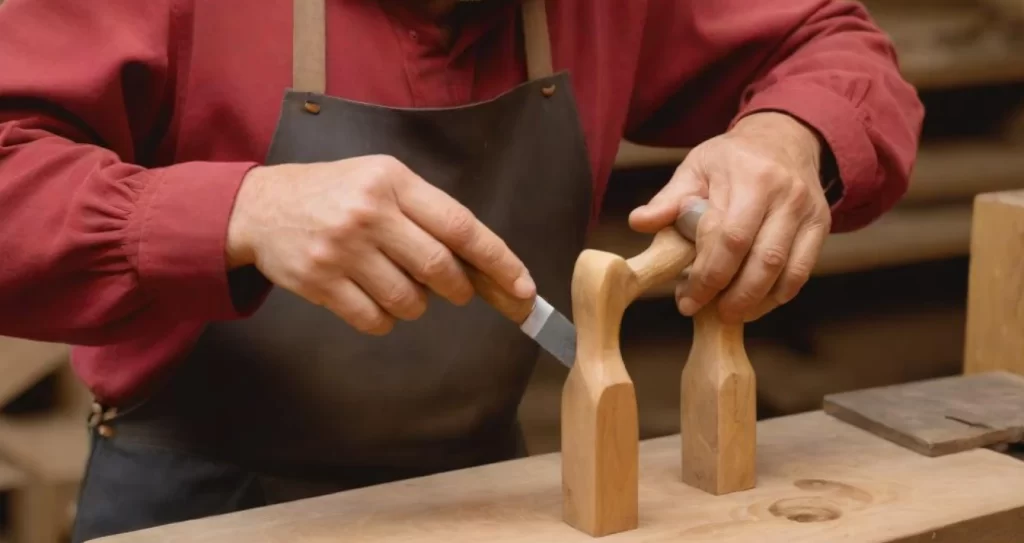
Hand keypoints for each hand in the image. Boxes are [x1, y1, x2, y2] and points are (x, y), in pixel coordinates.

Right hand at [225, 155, 535, 334]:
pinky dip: (385, 319)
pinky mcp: (319, 282)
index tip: (523, 288)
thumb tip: (483, 266)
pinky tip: (372, 297)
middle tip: (456, 290)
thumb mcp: (382, 181)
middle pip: (439, 268)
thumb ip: (429, 214)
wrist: (260, 208)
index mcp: (393, 181)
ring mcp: (341, 249)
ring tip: (398, 283)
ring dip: (417, 304)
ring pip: (409, 300)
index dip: (499, 261)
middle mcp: (369, 212)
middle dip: (459, 289)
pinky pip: (375, 320)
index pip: (461, 226)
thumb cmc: (336, 194)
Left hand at [629, 112, 831, 322]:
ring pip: (784, 270)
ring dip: (755, 301)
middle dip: (732, 295)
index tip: (686, 299)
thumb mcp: (696, 168)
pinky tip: (754, 304)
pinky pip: (802, 271)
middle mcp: (785, 194)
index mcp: (750, 177)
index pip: (729, 237)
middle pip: (761, 259)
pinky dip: (778, 295)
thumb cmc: (731, 159)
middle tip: (708, 313)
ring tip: (729, 314)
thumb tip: (639, 222)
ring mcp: (807, 211)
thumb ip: (668, 200)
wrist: (784, 139)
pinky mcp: (821, 226)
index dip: (707, 275)